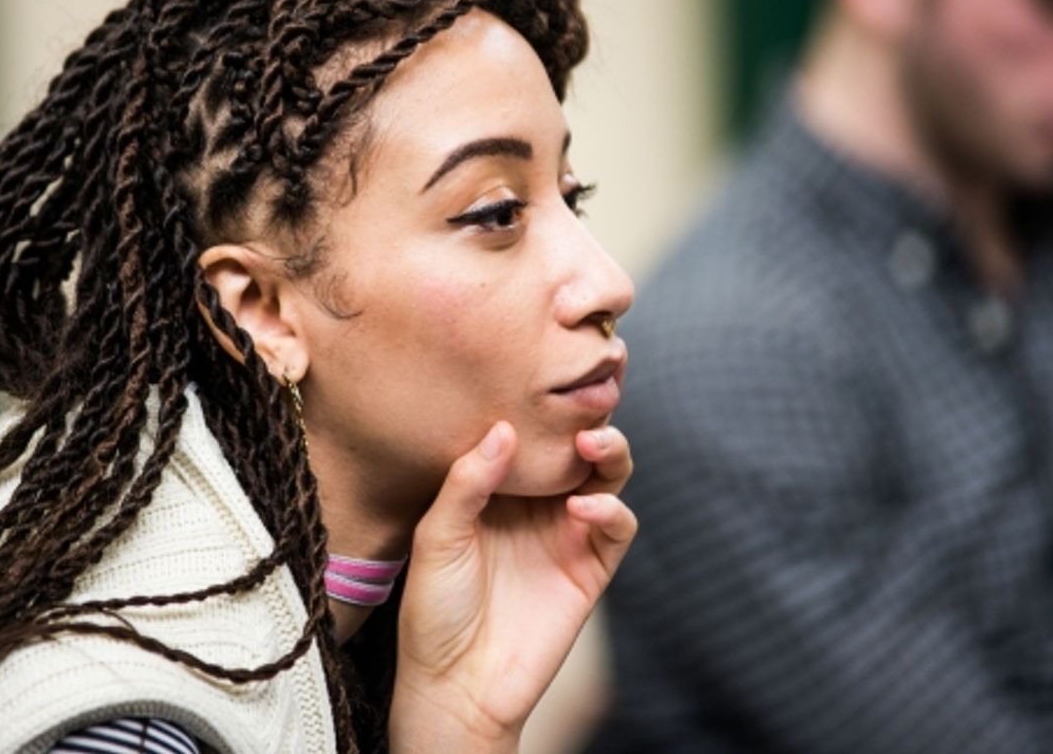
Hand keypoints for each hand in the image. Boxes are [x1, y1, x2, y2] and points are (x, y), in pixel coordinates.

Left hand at [389, 423, 635, 753]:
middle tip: (586, 396)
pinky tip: (583, 508)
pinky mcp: (591, 567)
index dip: (541, 399)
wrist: (455, 685)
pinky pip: (618, 526)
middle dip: (589, 413)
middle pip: (577, 441)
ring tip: (591, 443)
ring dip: (609, 450)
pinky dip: (611, 508)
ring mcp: (566, 532)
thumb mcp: (437, 537)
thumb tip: (504, 428)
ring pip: (606, 473)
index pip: (530, 430)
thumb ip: (468, 481)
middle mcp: (535, 502)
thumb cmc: (434, 611)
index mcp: (495, 487)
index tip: (545, 366)